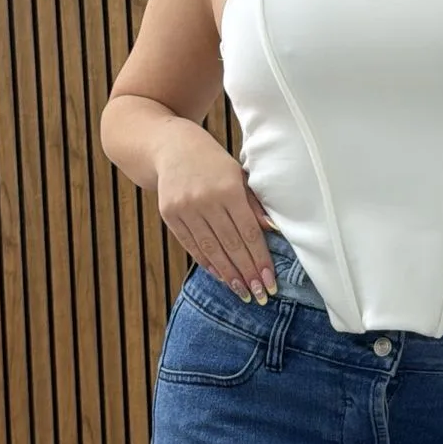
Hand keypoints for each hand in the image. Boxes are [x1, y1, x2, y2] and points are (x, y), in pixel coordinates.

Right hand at [156, 126, 278, 300]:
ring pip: (210, 248)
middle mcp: (205, 199)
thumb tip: (273, 230)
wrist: (171, 147)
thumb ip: (254, 203)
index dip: (260, 259)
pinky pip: (191, 245)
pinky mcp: (169, 214)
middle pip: (231, 244)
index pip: (248, 232)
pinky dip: (207, 263)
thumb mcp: (238, 175)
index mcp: (228, 188)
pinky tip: (221, 276)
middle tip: (260, 296)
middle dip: (247, 273)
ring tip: (242, 292)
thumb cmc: (214, 162)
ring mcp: (185, 208)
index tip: (270, 281)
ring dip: (228, 274)